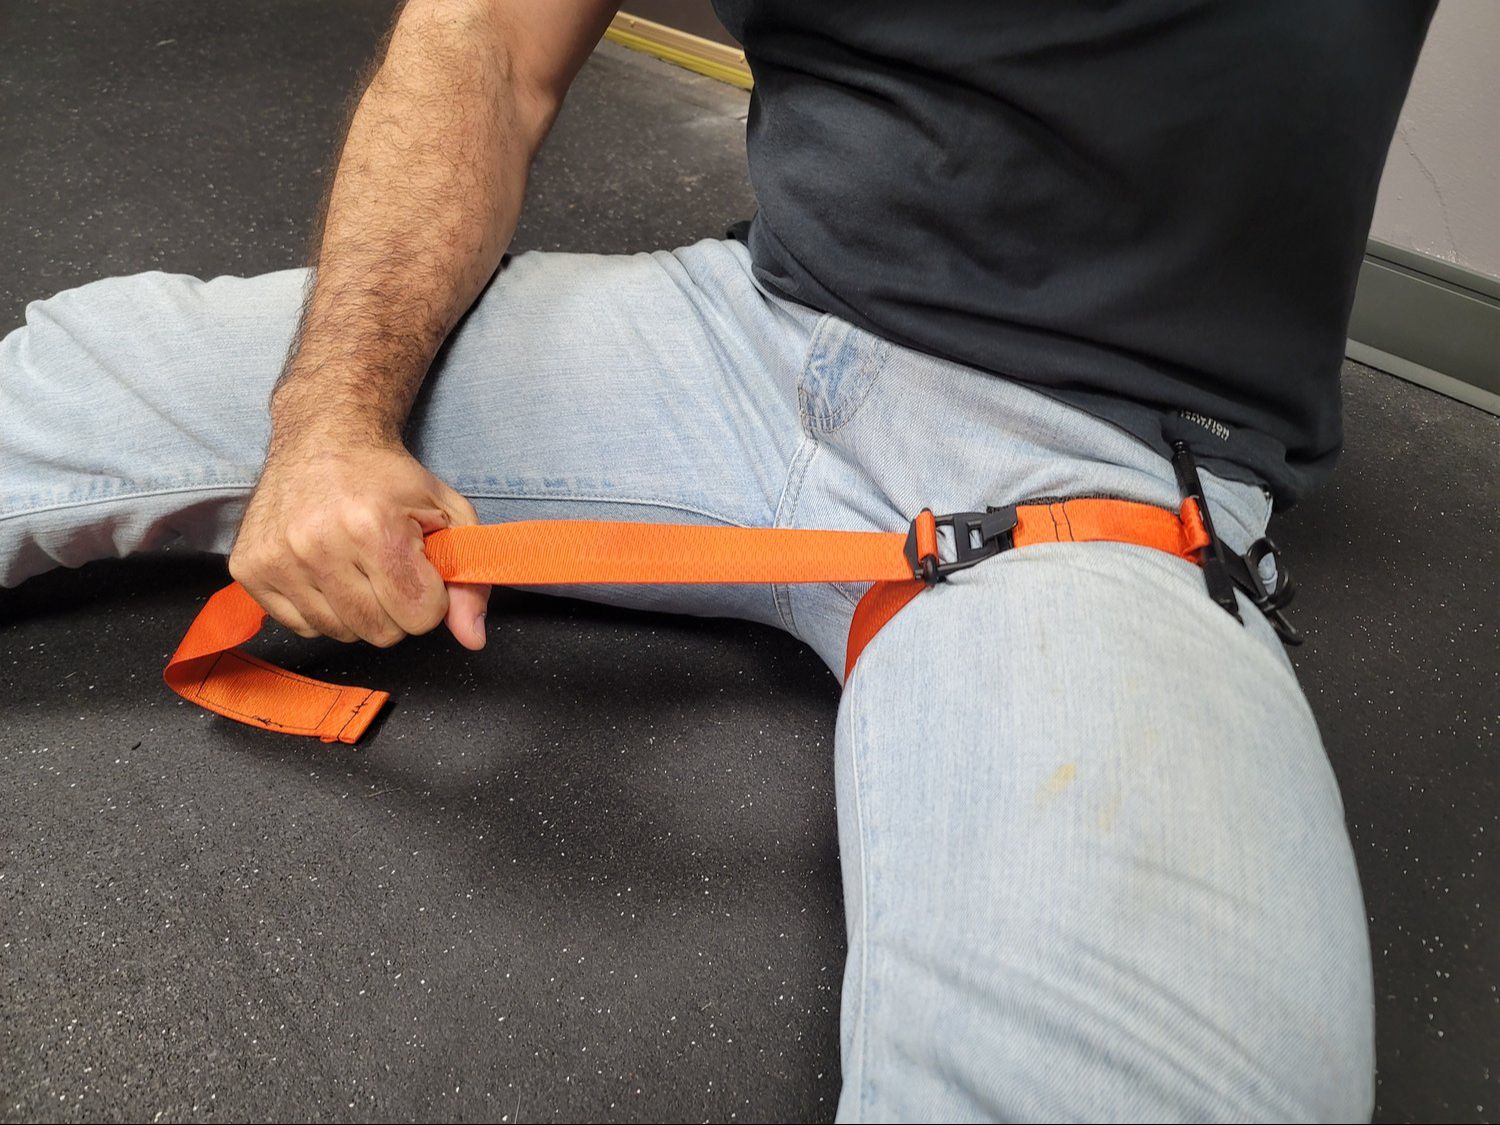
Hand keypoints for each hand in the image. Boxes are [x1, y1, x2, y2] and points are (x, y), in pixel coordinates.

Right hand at [229, 438, 488, 649]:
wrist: (322, 437)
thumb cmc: (388, 478)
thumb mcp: (448, 514)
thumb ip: (470, 578)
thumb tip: (473, 639)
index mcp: (373, 527)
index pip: (419, 616)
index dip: (429, 596)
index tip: (419, 569)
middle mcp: (317, 544)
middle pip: (380, 632)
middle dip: (395, 607)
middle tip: (388, 567)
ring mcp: (278, 558)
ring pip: (340, 633)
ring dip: (357, 610)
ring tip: (355, 565)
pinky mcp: (248, 568)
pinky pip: (300, 626)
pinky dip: (321, 608)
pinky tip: (325, 570)